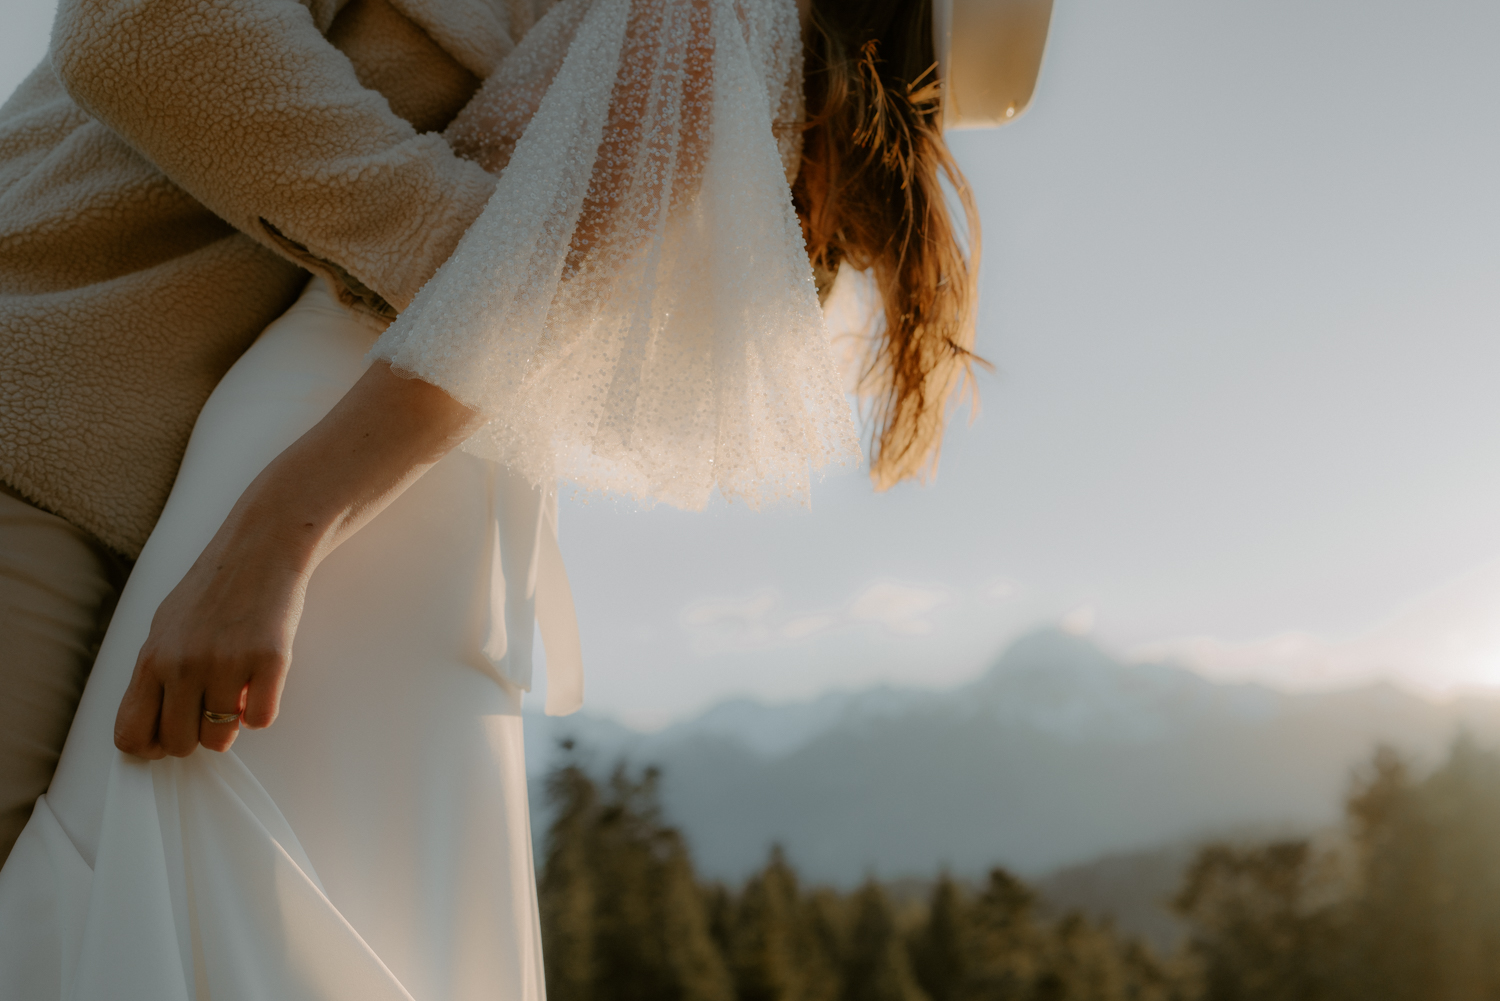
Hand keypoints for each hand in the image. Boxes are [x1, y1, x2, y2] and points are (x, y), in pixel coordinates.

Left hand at [114, 506, 313, 757]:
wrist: (261, 548)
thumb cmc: (215, 586)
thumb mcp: (167, 626)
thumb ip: (158, 673)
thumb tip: (157, 723)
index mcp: (153, 657)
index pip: (131, 734)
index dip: (152, 746)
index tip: (169, 736)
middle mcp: (184, 665)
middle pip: (180, 743)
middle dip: (197, 735)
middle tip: (212, 710)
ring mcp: (227, 664)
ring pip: (221, 737)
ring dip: (231, 724)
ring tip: (238, 692)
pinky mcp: (269, 661)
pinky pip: (261, 719)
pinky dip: (262, 710)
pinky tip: (261, 684)